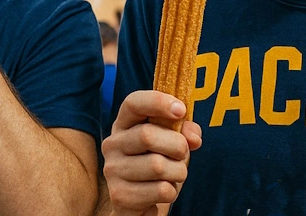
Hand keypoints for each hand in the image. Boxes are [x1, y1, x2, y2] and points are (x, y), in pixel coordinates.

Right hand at [102, 90, 202, 215]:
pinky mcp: (120, 196)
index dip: (157, 102)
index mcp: (124, 123)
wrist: (140, 202)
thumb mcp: (172, 143)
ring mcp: (113, 170)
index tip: (180, 110)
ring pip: (158, 166)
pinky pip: (160, 190)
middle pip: (147, 135)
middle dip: (177, 145)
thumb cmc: (158, 163)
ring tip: (173, 175)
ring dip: (178, 172)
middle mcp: (112, 144)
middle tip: (182, 154)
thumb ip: (184, 131)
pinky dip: (172, 192)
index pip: (133, 103)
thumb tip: (193, 137)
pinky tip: (164, 191)